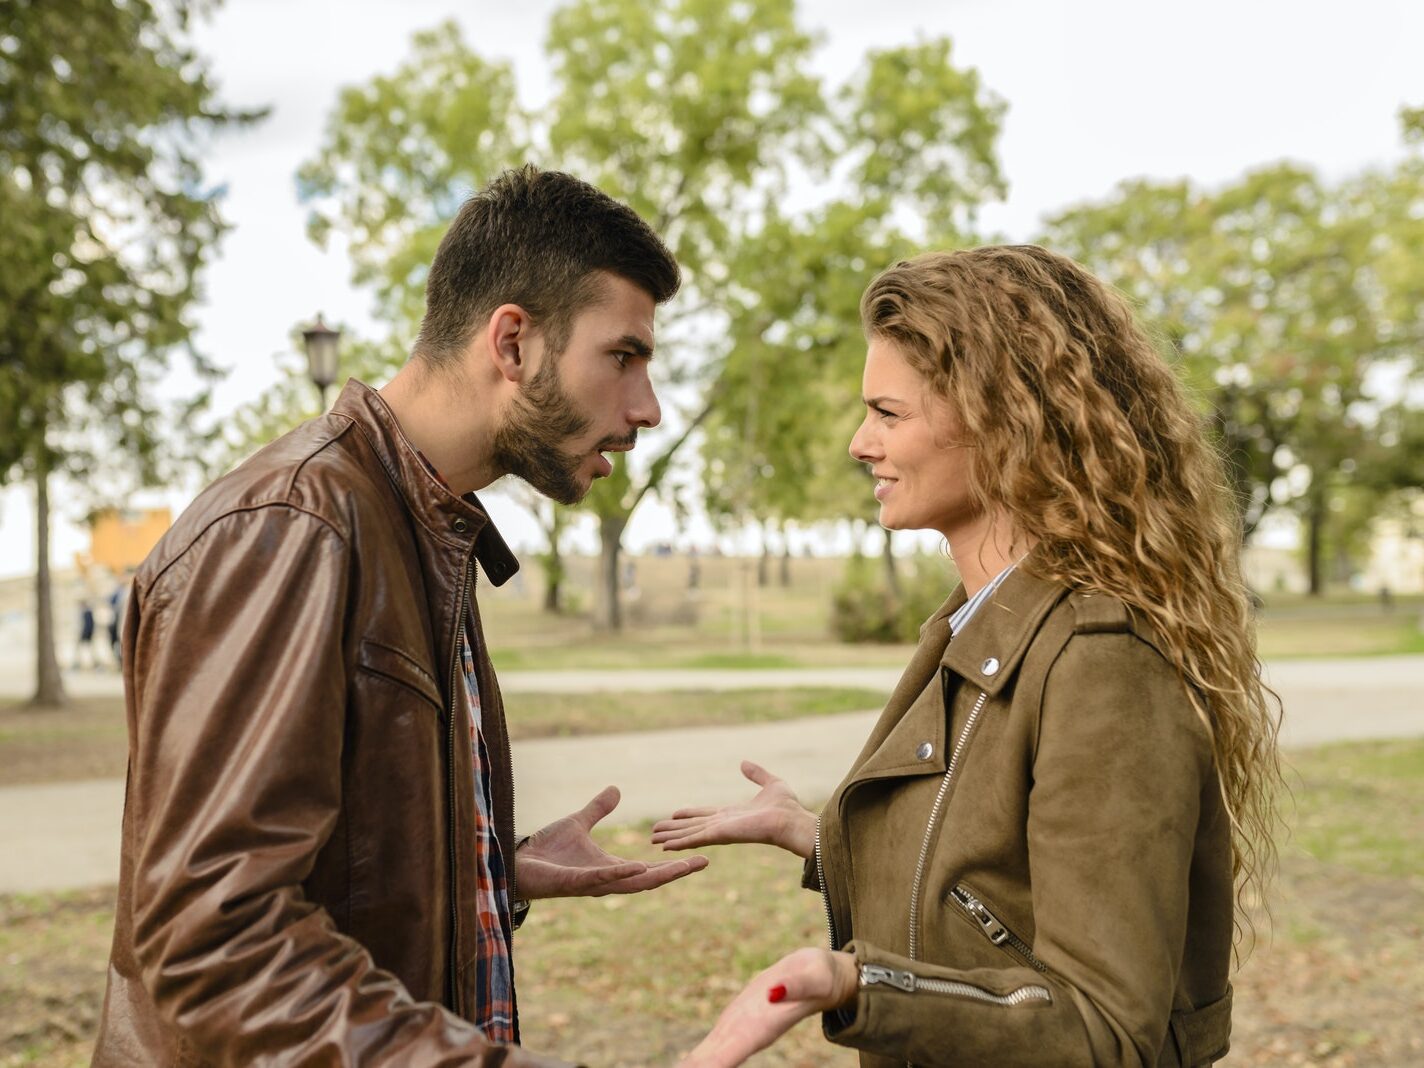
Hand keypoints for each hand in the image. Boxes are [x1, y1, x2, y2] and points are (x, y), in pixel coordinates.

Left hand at [515, 786, 708, 899]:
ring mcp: (592, 883)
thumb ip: (598, 810)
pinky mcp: (575, 882)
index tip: (700, 856)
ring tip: (682, 868)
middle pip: (649, 879)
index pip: (649, 868)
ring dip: (657, 875)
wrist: (517, 862)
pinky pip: (602, 879)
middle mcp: (607, 880)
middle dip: (676, 872)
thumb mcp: (578, 823)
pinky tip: (638, 866)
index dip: (674, 863)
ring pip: (632, 883)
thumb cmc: (545, 850)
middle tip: (703, 861)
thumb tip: (617, 790)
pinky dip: (620, 873)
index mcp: (611, 868)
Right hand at [650, 760, 816, 858]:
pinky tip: (664, 846)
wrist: (792, 822)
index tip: (674, 814)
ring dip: (671, 837)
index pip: (705, 814)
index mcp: (732, 814)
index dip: (689, 815)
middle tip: (655, 832)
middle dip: (674, 829)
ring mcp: (720, 831)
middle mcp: (723, 824)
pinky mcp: (720, 835)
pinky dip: (679, 842)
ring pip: (689, 833)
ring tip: (653, 839)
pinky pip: (695, 838)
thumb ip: (756, 774)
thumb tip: (744, 762)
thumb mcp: (771, 783)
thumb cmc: (787, 808)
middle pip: (692, 826)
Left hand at [677, 948, 857, 1067]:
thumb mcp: (814, 976)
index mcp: (763, 1026)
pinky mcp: (735, 1021)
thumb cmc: (821, 977)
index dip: (712, 1065)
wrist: (818, 976)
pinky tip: (686, 1067)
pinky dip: (697, 1059)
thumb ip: (797, 985)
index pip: (730, 1052)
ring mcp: (740, 1030)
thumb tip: (775, 992)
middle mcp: (748, 1034)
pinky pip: (712, 1045)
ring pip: (709, 1056)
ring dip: (693, 1066)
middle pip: (715, 1061)